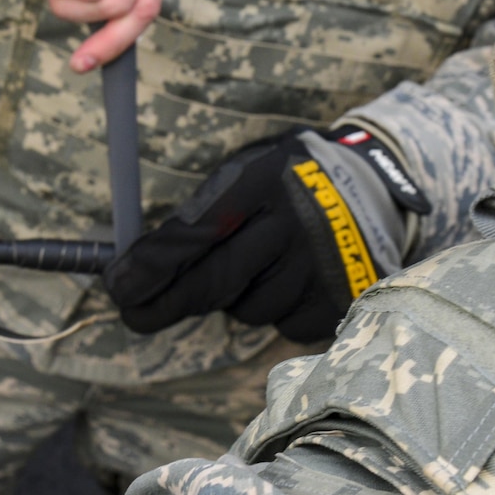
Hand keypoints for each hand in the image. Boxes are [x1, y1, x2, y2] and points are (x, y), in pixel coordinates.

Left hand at [104, 126, 428, 340]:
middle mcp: (296, 222)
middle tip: (133, 312)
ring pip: (244, 309)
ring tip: (253, 266)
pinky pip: (280, 325)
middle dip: (164, 303)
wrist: (376, 189)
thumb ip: (202, 212)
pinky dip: (271, 310)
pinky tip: (286, 280)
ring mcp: (321, 265)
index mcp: (264, 180)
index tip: (118, 287)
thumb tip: (139, 265)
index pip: (196, 232)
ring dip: (229, 299)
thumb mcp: (247, 170)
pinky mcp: (340, 299)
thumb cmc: (288, 180)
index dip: (151, 266)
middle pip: (214, 281)